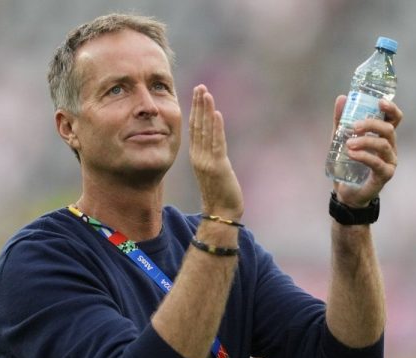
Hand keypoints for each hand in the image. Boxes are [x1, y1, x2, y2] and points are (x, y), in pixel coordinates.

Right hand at [189, 85, 243, 219]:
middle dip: (198, 105)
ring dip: (206, 111)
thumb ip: (210, 156)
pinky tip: (216, 113)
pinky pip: (216, 143)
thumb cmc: (219, 193)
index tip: (197, 94)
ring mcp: (207, 161)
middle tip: (200, 87)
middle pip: (198, 126)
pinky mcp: (217, 166)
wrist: (221, 213)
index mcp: (196, 156)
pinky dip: (216, 127)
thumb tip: (213, 144)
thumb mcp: (212, 171)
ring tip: (206, 93)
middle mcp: (199, 156)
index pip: (195, 129)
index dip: (195, 110)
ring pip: (205, 131)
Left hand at [330, 96, 402, 207]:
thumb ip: (341, 120)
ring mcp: (390, 161)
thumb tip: (341, 98)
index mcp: (382, 136)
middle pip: (389, 129)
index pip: (394, 119)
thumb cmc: (346, 164)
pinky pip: (377, 162)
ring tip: (348, 144)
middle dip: (372, 124)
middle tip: (354, 126)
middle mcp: (390, 147)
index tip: (379, 102)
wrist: (346, 192)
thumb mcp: (339, 139)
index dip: (391, 109)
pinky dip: (364, 156)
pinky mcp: (385, 174)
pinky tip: (352, 154)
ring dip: (365, 141)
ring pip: (383, 145)